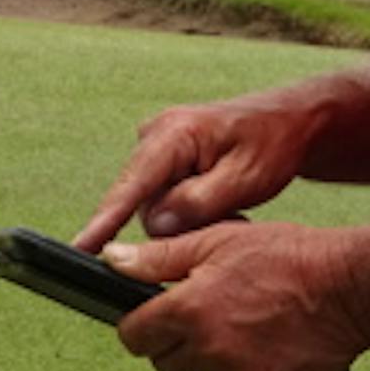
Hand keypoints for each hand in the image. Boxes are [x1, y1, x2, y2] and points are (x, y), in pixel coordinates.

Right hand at [72, 84, 341, 252]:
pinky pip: (162, 199)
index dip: (105, 220)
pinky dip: (188, 209)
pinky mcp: (162, 161)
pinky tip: (218, 201)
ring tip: (230, 205)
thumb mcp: (244, 178)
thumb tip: (154, 225)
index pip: (132, 185)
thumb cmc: (271, 145)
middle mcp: (155, 136)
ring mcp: (156, 147)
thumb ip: (197, 203)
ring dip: (187, 217)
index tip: (81, 247)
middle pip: (144, 203)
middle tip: (230, 213)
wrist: (288, 123)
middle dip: (179, 222)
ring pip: (154, 206)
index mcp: (174, 134)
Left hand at [103, 222, 369, 370]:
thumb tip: (112, 259)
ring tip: (234, 326)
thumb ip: (158, 257)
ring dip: (203, 360)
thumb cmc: (287, 258)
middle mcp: (207, 352)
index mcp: (188, 310)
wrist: (348, 291)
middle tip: (202, 313)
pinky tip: (255, 346)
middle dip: (172, 340)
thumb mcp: (216, 241)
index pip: (133, 335)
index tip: (153, 314)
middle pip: (162, 362)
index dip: (139, 323)